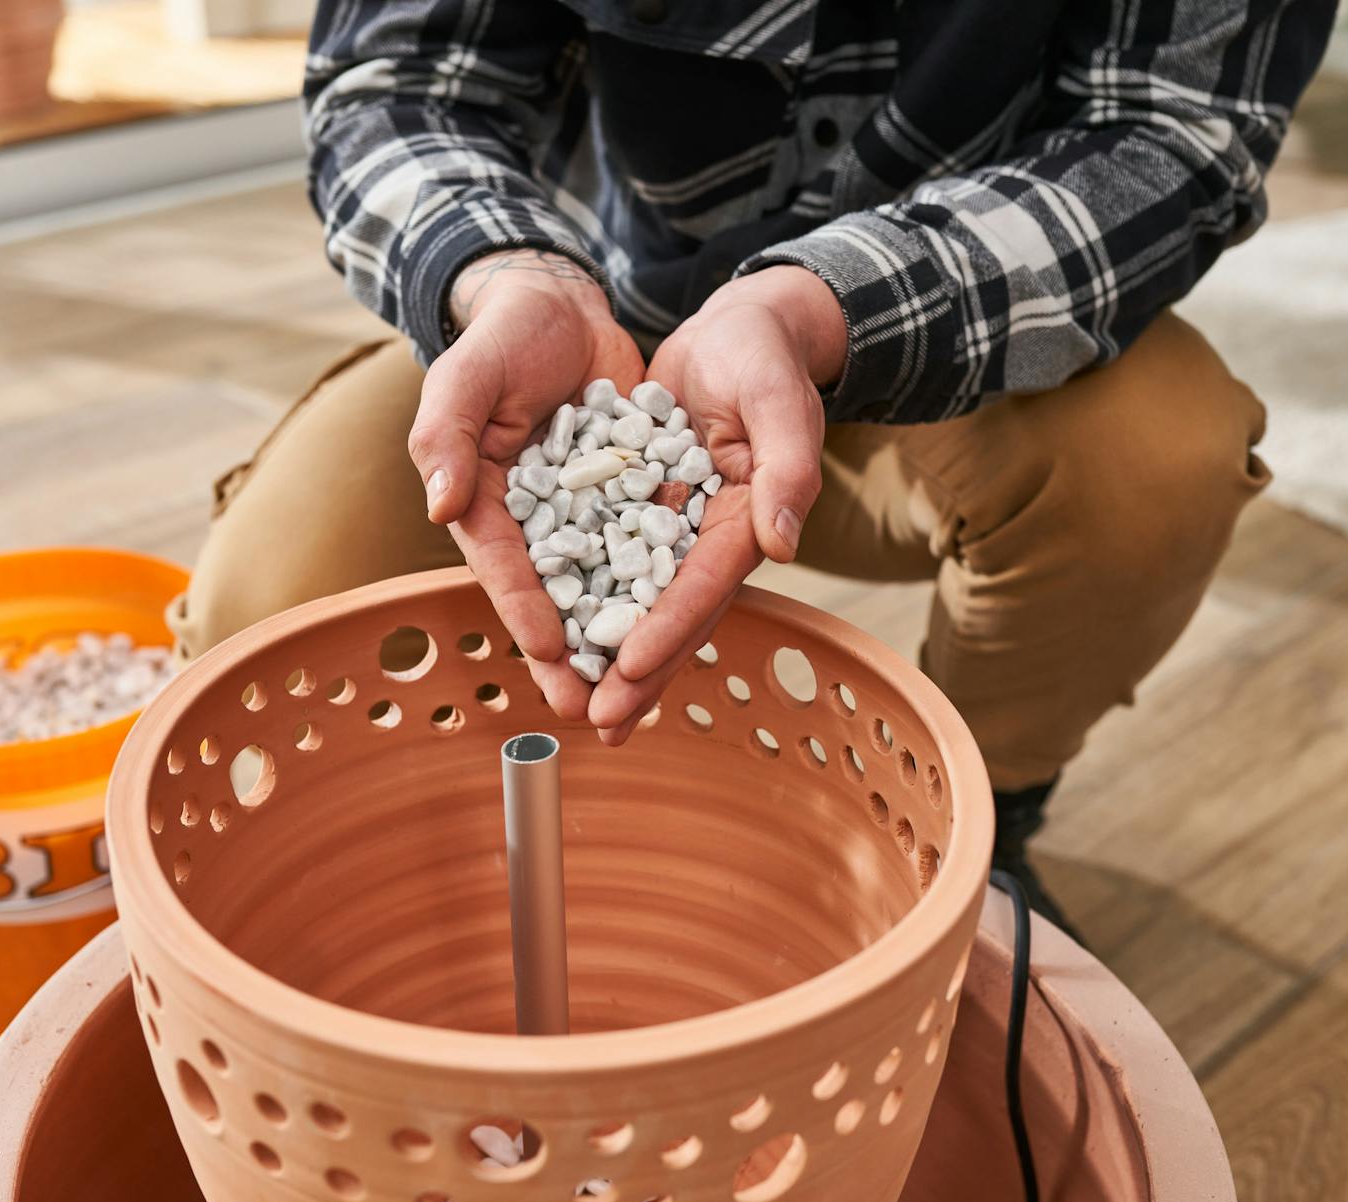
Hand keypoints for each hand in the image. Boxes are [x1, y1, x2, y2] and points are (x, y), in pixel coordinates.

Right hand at [407, 250, 643, 717]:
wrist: (560, 304)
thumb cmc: (502, 338)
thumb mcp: (466, 377)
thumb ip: (447, 436)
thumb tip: (441, 506)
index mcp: (486, 501)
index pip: (505, 566)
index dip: (526, 612)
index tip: (551, 654)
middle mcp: (536, 521)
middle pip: (555, 598)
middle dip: (572, 659)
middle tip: (593, 715)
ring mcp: (585, 514)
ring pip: (605, 589)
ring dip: (619, 642)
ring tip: (640, 697)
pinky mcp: (628, 499)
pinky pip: (646, 552)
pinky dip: (659, 593)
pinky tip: (684, 632)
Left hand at [587, 266, 845, 742]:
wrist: (739, 330)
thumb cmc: (764, 357)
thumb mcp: (779, 401)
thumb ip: (787, 470)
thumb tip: (782, 545)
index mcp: (750, 520)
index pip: (705, 587)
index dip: (669, 630)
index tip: (631, 670)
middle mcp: (713, 538)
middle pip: (672, 615)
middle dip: (638, 672)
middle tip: (599, 724)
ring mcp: (678, 529)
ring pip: (642, 604)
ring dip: (612, 656)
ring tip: (578, 706)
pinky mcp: (647, 512)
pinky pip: (616, 566)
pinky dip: (593, 602)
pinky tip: (560, 638)